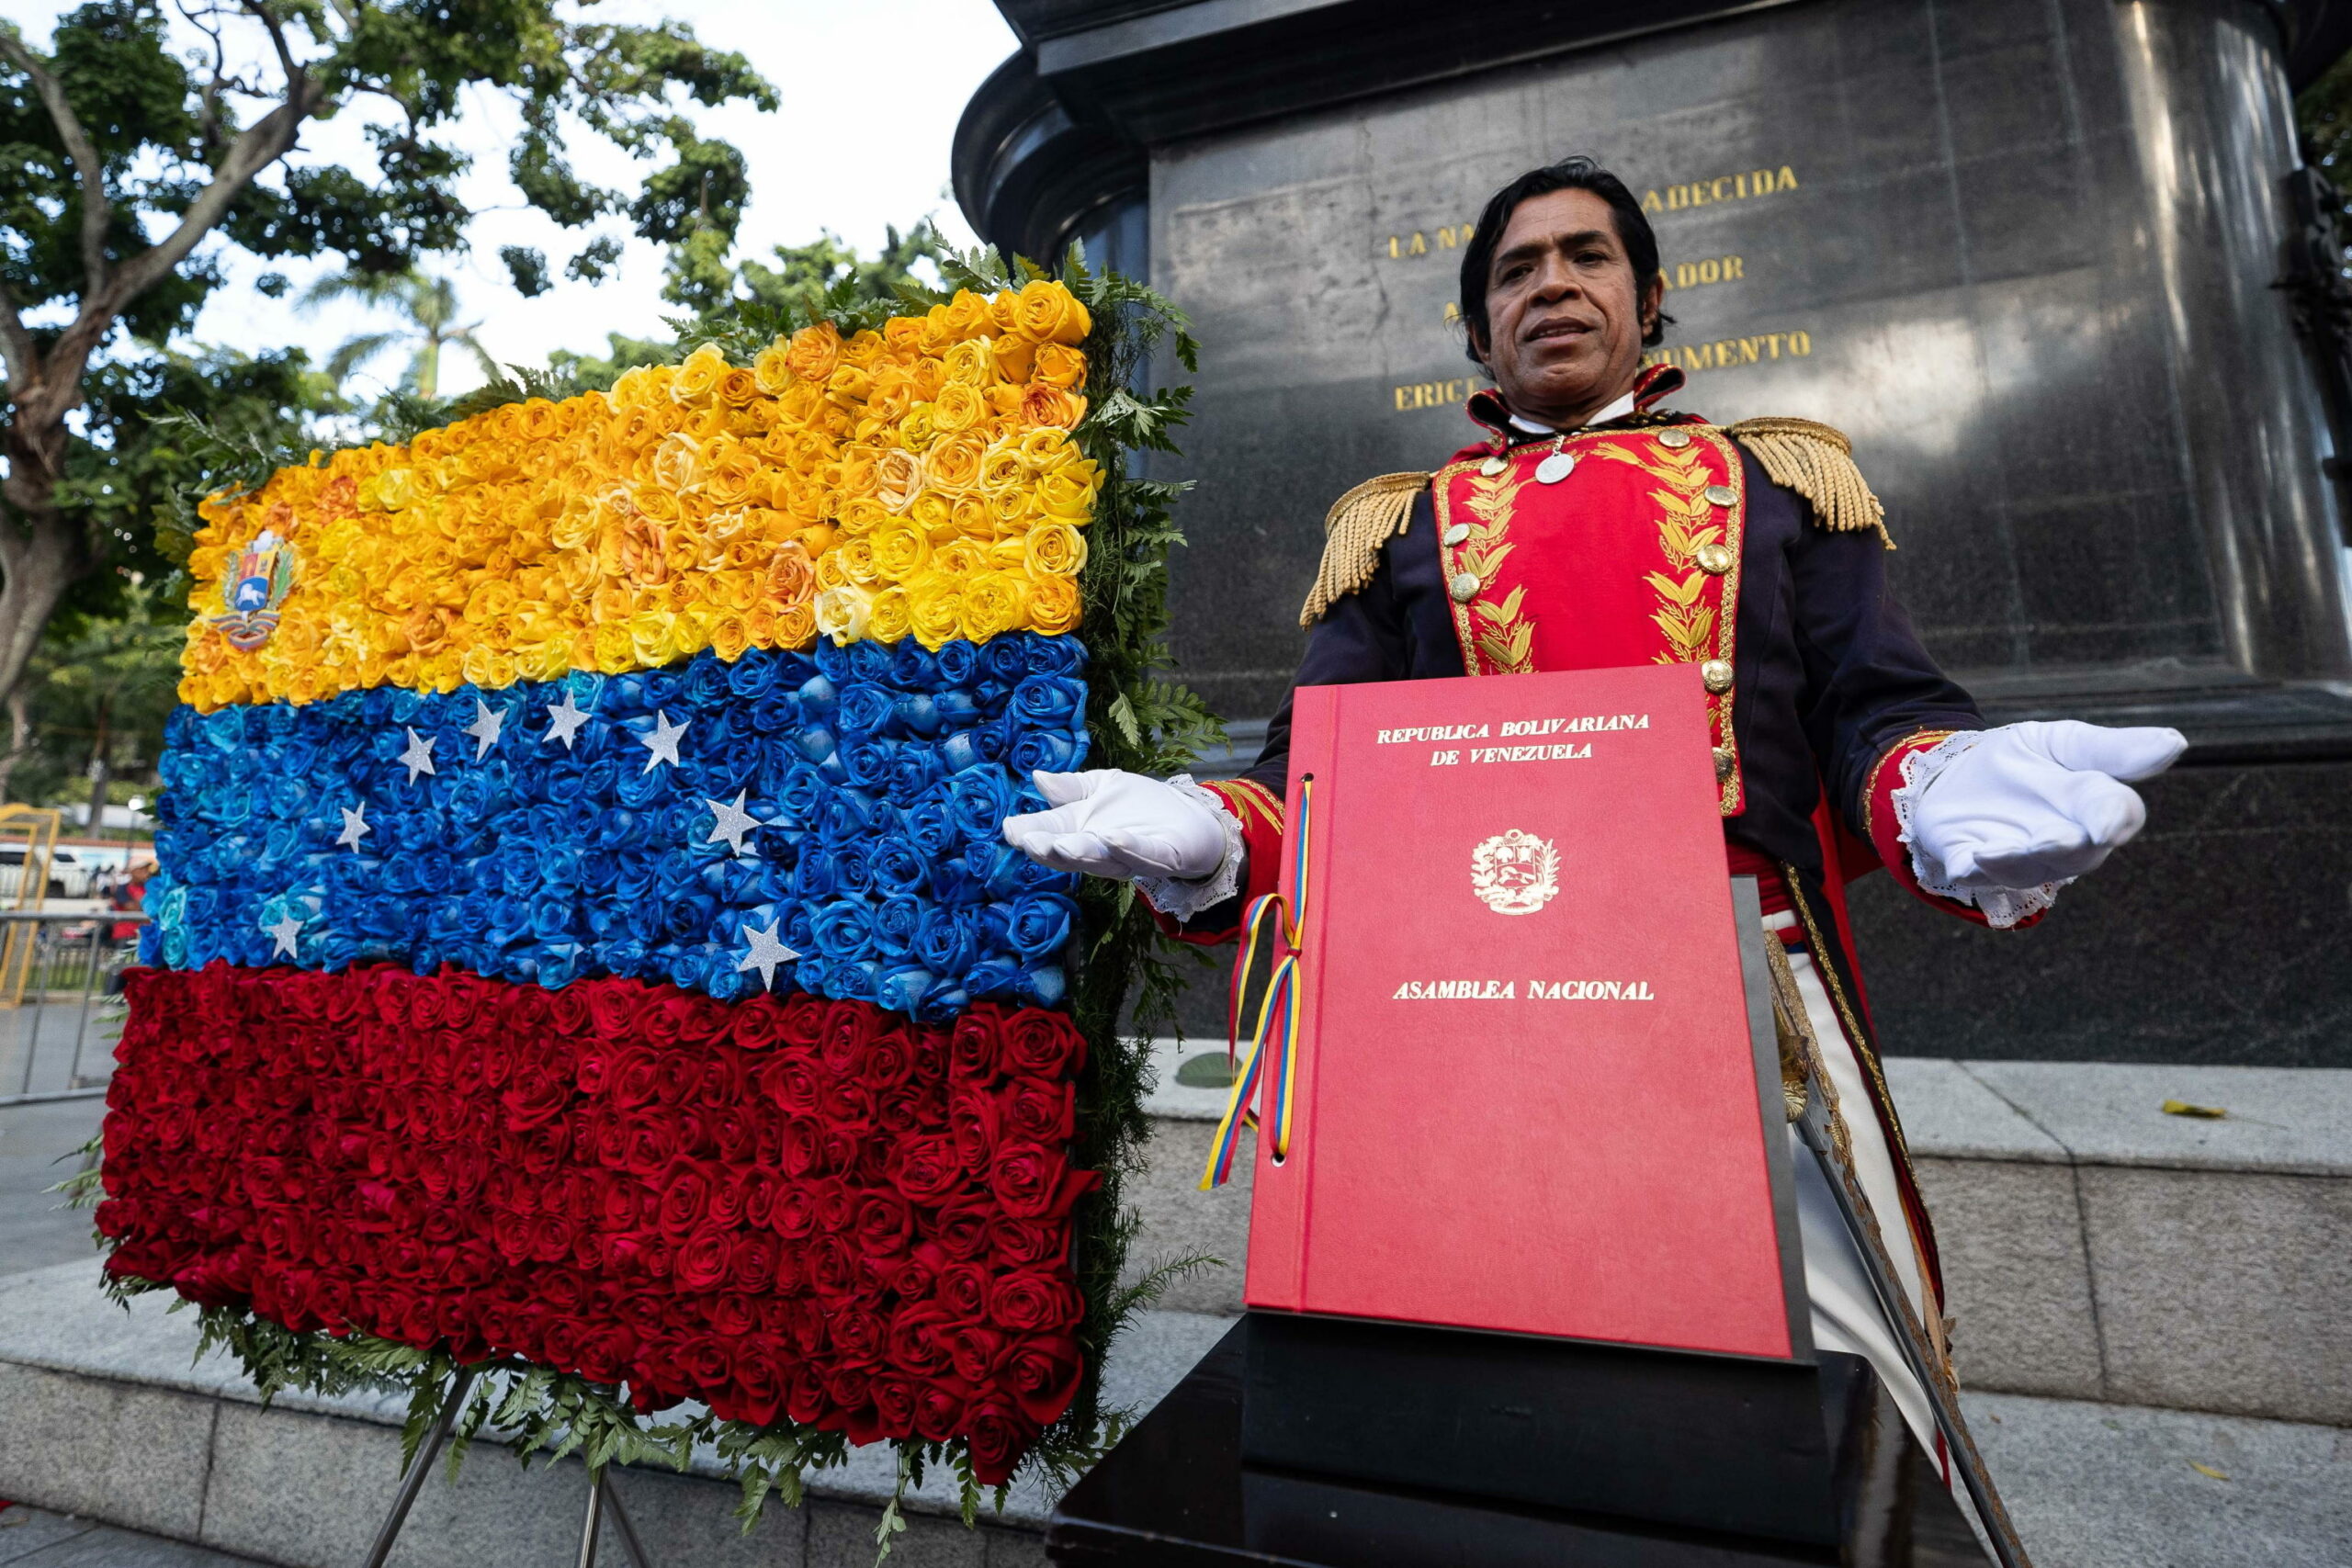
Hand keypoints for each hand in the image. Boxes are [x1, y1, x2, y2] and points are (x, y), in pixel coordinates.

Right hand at [1001, 770, 1227, 881]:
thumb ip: (1070, 787)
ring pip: (1103, 859)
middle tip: (1030, 842)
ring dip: (1082, 852)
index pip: (1051, 834)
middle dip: (1051, 850)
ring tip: (1061, 843)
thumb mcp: (1103, 787)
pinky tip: (1111, 837)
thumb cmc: (1142, 807)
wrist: (1193, 819)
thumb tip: (1036, 777)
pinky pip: (1144, 856)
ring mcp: (1132, 857)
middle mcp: (1102, 850)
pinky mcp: (1164, 857)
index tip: (1009, 829)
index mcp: (1083, 833)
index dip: (1031, 834)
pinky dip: (1127, 848)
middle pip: (1072, 854)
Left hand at [1910, 721, 2186, 889]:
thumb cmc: (2025, 759)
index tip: (2107, 827)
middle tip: (2054, 841)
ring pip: (2027, 870)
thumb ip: (2114, 749)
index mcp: (2092, 807)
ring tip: (1998, 850)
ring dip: (2016, 861)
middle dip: (2065, 848)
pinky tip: (1966, 860)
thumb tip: (2176, 742)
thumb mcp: (2065, 743)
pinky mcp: (1969, 862)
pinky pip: (1972, 873)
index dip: (2114, 819)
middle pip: (2078, 853)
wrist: (1954, 769)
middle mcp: (2062, 843)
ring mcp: (2015, 858)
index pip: (2118, 814)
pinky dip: (1970, 868)